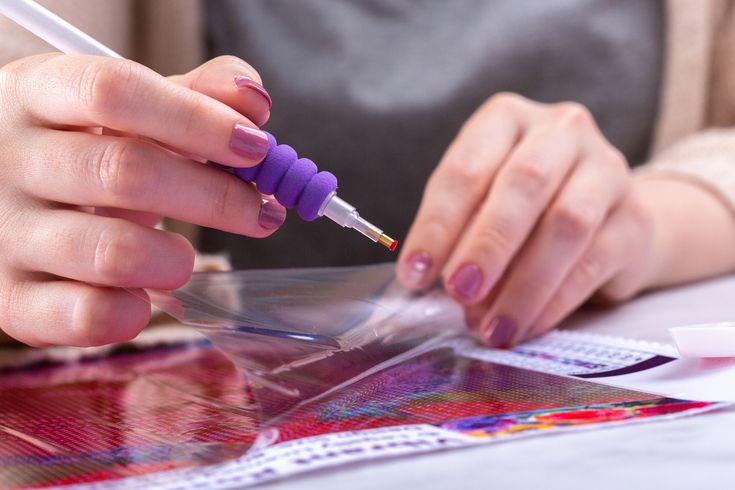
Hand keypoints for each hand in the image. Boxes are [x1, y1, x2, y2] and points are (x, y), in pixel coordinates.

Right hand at [0, 54, 282, 346]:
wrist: (0, 202)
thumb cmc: (82, 149)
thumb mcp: (128, 110)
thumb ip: (195, 96)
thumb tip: (254, 104)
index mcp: (36, 93)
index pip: (115, 92)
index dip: (197, 120)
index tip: (256, 148)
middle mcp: (8, 159)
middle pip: (126, 172)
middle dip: (215, 197)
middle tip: (260, 212)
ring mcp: (4, 233)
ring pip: (112, 252)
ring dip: (176, 259)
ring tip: (186, 257)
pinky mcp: (12, 300)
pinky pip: (85, 317)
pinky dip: (134, 312)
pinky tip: (145, 295)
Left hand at [398, 93, 655, 346]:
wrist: (604, 215)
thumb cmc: (522, 208)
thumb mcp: (480, 204)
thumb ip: (457, 234)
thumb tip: (429, 284)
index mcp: (508, 119)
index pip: (466, 168)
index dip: (437, 225)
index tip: (414, 274)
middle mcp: (562, 132)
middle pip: (524, 184)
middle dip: (486, 245)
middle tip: (458, 292)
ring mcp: (607, 171)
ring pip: (566, 224)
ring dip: (522, 284)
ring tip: (491, 327)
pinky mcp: (635, 220)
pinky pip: (593, 263)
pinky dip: (553, 302)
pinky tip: (525, 327)